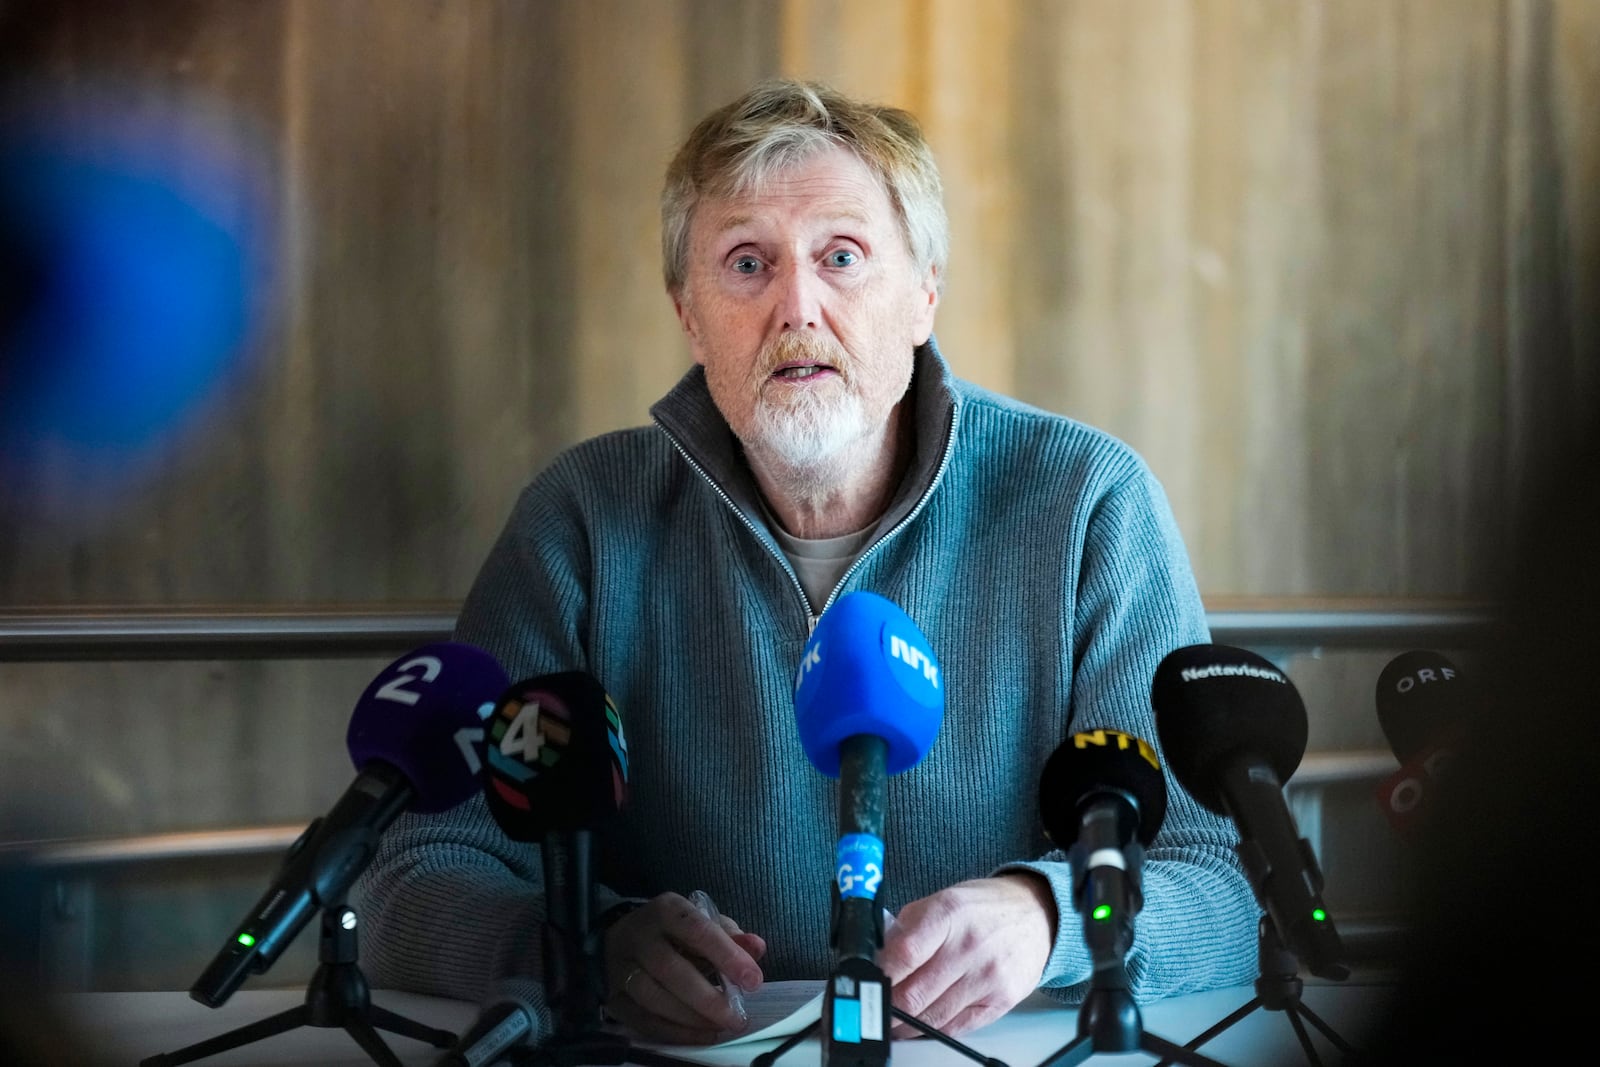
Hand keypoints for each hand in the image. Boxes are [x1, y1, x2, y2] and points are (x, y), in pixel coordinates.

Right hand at [602, 891, 766, 1043]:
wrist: (621, 938)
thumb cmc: (672, 931)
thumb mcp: (702, 922)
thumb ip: (730, 936)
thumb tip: (756, 948)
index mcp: (666, 910)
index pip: (697, 930)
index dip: (726, 956)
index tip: (753, 980)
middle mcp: (640, 936)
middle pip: (671, 969)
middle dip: (708, 998)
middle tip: (737, 1016)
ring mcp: (622, 967)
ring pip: (653, 997)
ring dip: (691, 1018)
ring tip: (720, 1027)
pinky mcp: (613, 996)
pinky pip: (642, 1020)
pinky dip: (674, 1032)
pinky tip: (700, 1035)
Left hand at [878, 874, 1055, 1037]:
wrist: (1035, 916)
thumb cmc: (983, 909)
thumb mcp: (942, 899)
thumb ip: (907, 927)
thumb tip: (878, 958)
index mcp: (948, 914)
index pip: (904, 953)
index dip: (879, 975)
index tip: (866, 983)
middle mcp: (969, 946)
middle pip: (914, 993)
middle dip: (886, 1006)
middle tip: (873, 1008)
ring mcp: (987, 977)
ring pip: (932, 1016)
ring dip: (904, 1024)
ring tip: (892, 1021)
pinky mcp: (1001, 1001)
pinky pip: (957, 1027)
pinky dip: (933, 1029)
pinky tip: (921, 1024)